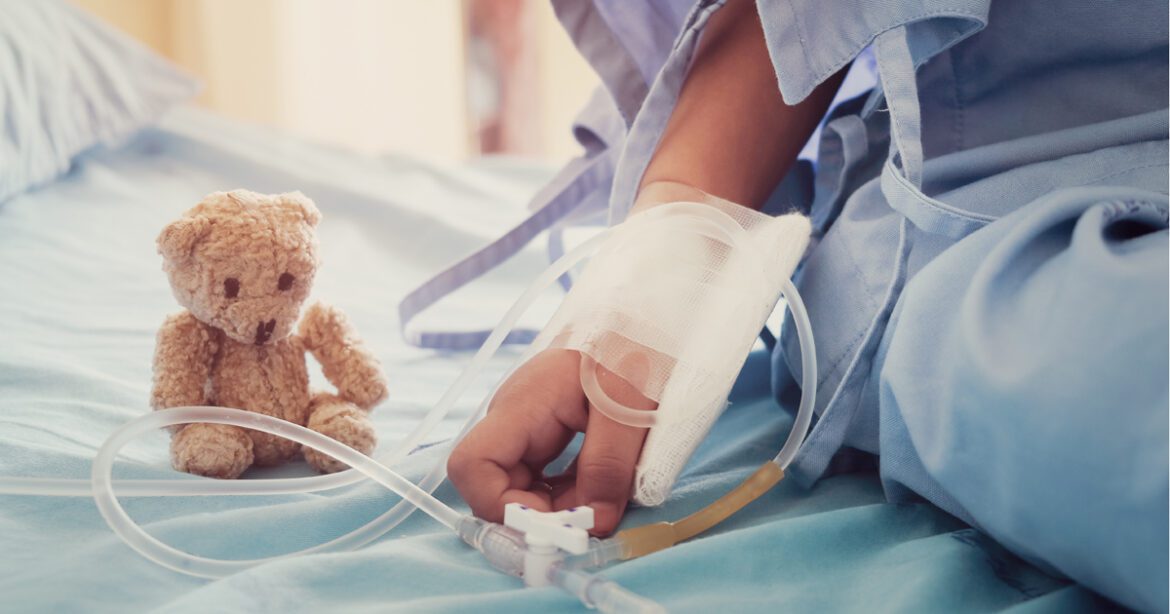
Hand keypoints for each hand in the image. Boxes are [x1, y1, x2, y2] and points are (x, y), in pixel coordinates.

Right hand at [447, 348, 655, 535]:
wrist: (650, 317)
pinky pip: (545, 477)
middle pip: (494, 484)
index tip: (553, 520)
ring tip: (604, 502)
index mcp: (523, 405)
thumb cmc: (636, 346)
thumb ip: (609, 465)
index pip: (471, 465)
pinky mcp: (550, 433)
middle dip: (537, 513)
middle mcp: (515, 418)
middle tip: (588, 521)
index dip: (501, 505)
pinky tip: (603, 488)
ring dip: (558, 507)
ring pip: (522, 486)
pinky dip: (570, 494)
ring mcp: (530, 426)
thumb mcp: (631, 406)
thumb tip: (593, 522)